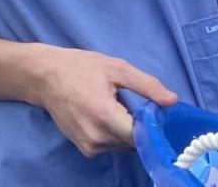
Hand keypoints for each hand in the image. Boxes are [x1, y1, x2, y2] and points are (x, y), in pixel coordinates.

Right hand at [33, 45, 176, 156]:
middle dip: (140, 127)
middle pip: (133, 142)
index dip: (153, 126)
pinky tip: (107, 114)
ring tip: (118, 106)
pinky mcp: (84, 150)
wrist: (45, 77)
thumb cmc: (81, 68)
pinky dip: (114, 134)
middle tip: (137, 104)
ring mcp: (89, 147)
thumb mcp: (116, 68)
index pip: (140, 135)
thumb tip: (173, 101)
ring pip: (123, 146)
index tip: (159, 114)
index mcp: (105, 115)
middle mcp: (97, 138)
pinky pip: (110, 146)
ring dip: (126, 130)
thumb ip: (146, 85)